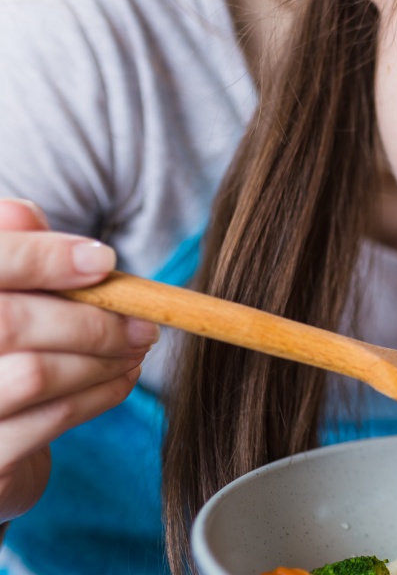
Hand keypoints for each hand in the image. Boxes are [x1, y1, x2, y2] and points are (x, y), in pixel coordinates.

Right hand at [0, 199, 155, 524]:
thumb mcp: (3, 291)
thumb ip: (8, 248)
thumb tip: (27, 215)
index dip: (43, 257)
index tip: (104, 261)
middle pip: (11, 323)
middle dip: (92, 320)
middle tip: (143, 322)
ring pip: (36, 375)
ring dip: (103, 359)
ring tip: (136, 348)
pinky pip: (48, 420)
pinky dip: (99, 395)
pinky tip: (120, 379)